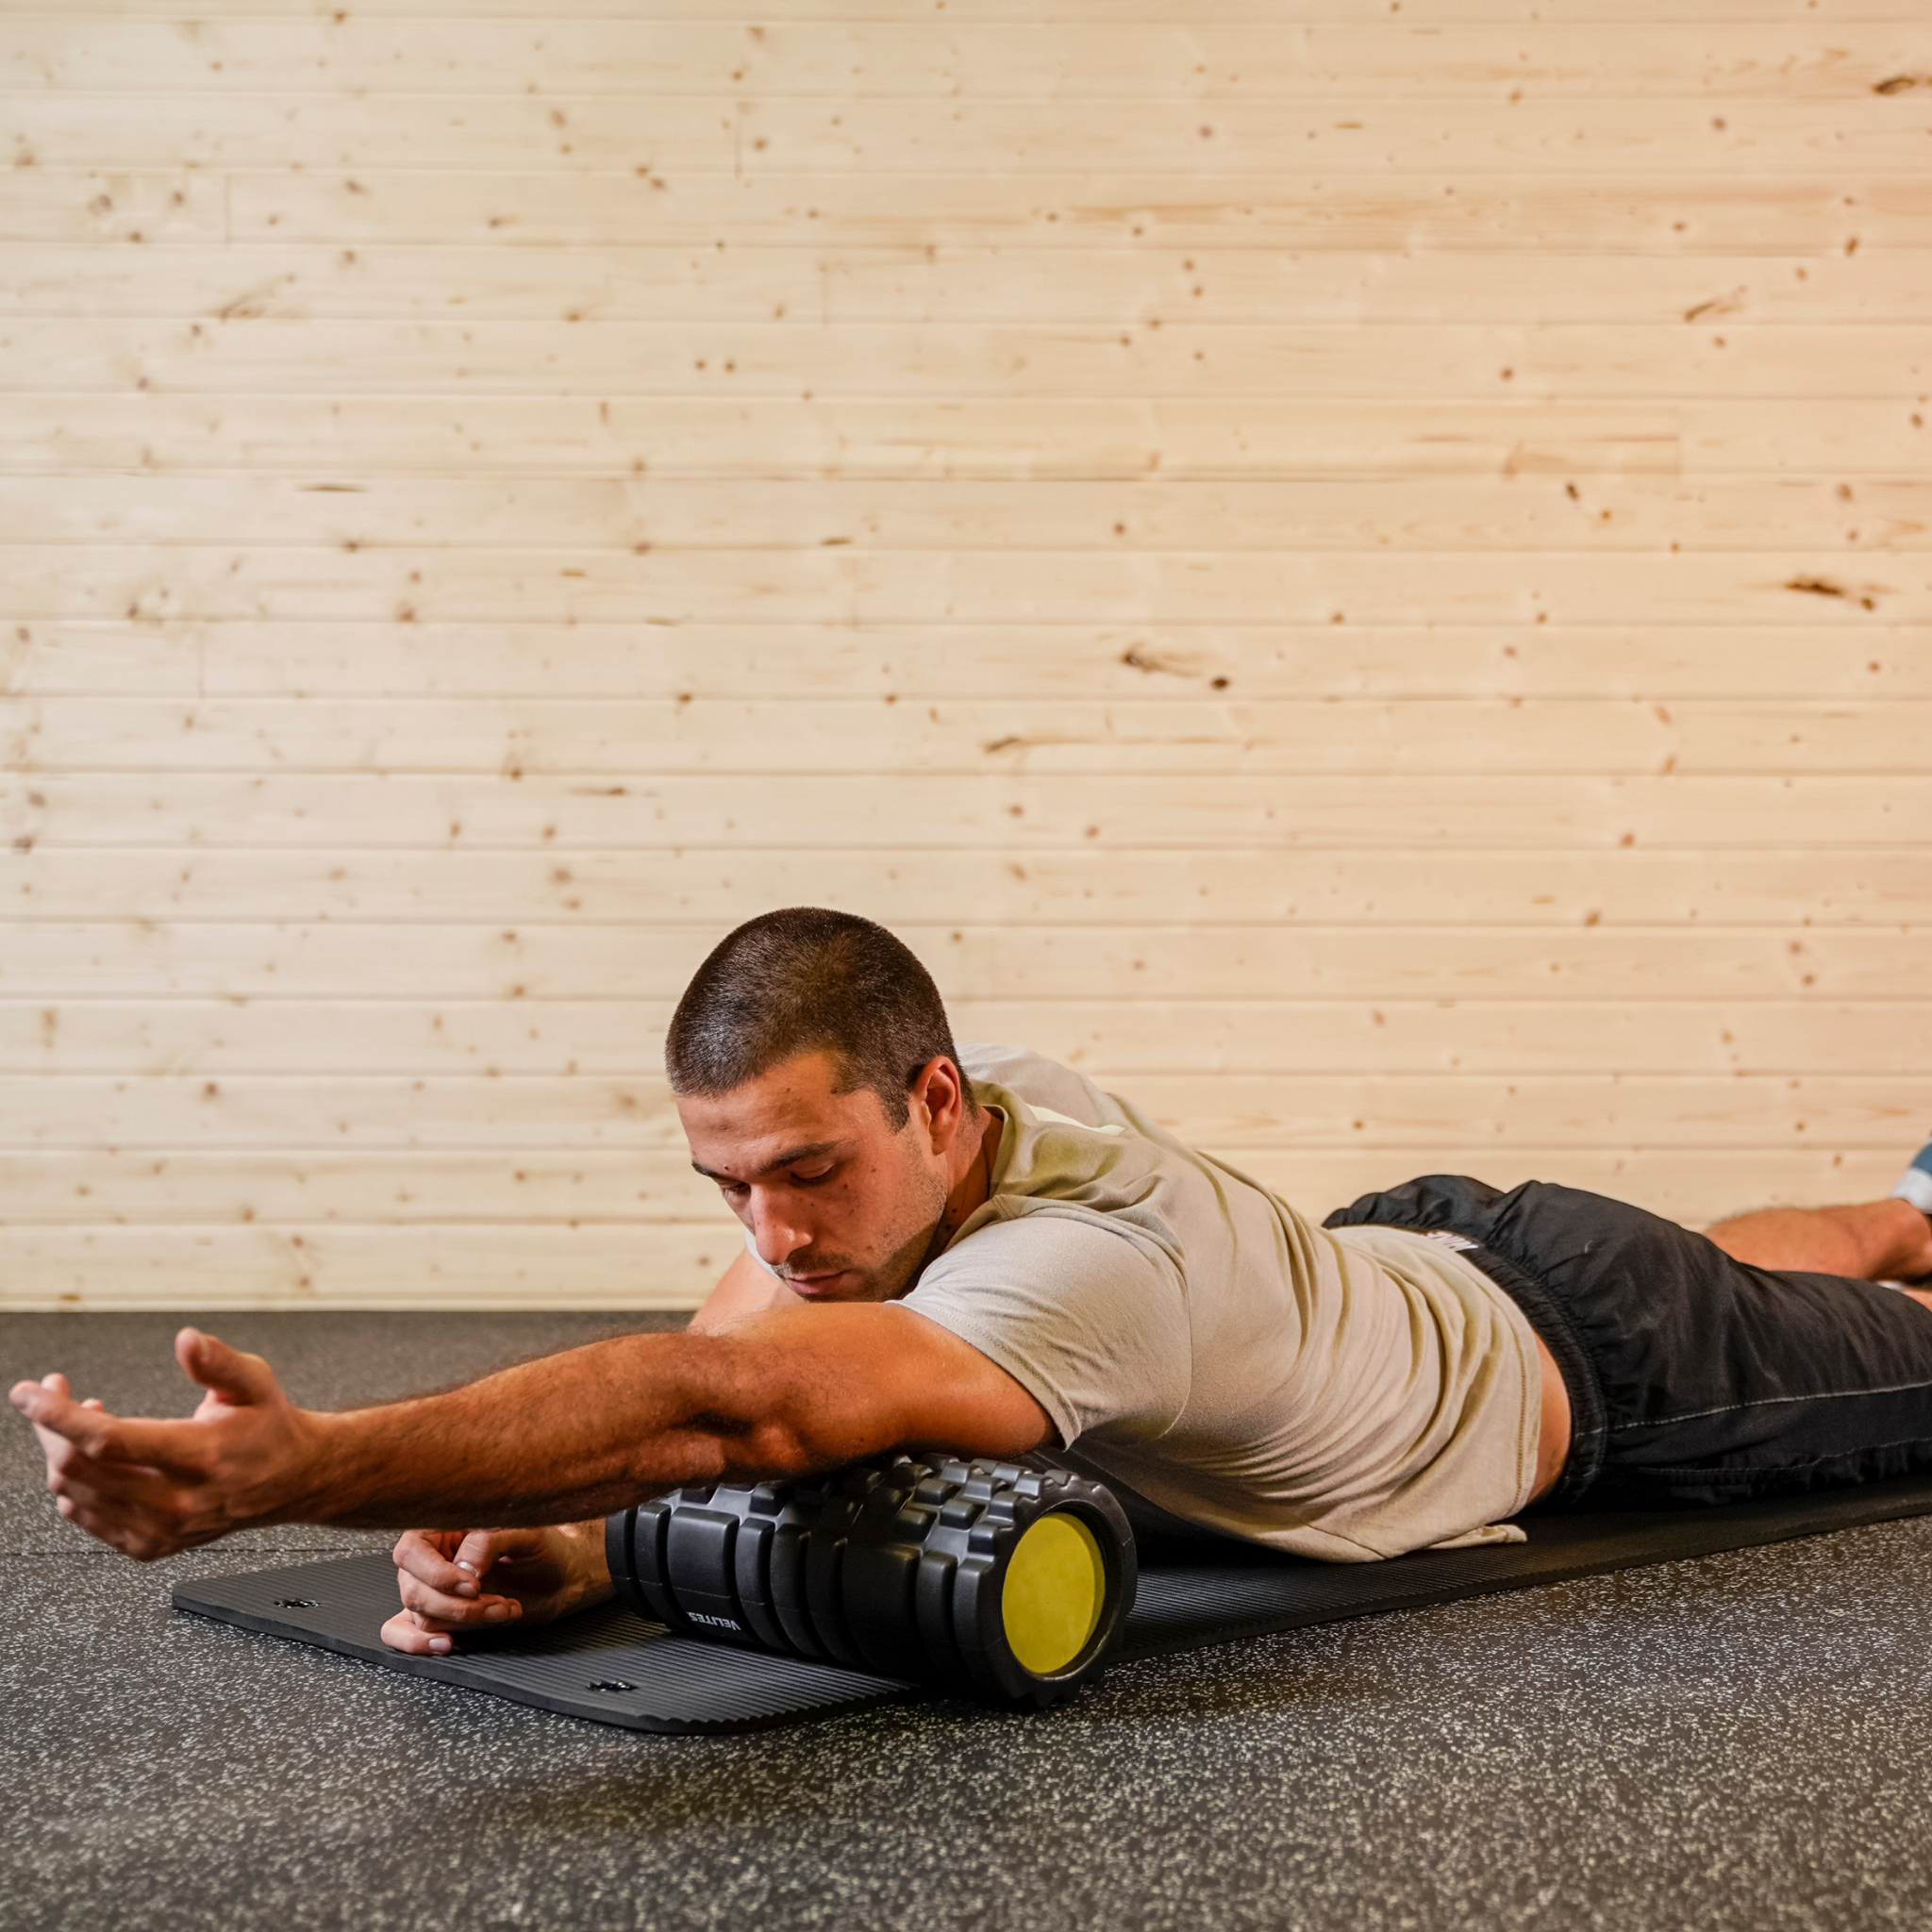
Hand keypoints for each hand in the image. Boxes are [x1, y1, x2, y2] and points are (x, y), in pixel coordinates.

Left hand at [9, 1328, 326, 1559]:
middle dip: (52, 1426)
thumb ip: (218, 1361)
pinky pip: (85, 1517)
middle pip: (79, 1468)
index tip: (30, 1392)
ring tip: (83, 1420)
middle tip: (54, 1394)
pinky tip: (94, 1459)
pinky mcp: (149, 1545)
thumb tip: (186, 1340)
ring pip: (74, 1494)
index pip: (110, 1442)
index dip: (59, 1416)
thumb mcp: (254, 1382)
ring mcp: (160, 1528)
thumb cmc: (268, 1427)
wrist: (290, 1479)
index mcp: (201, 1455)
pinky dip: (75, 1483)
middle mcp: (177, 1499)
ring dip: (62, 1451)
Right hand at [381, 1521, 611, 1654]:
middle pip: (415, 1589)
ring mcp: (432, 1588)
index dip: (438, 1574)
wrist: (562, 1578)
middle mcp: (432, 1558)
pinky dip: (416, 1643)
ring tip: (502, 1609)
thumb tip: (463, 1566)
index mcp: (445, 1527)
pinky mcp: (437, 1614)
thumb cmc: (545, 1549)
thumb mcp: (526, 1534)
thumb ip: (491, 1542)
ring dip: (465, 1620)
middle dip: (460, 1605)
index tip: (474, 1585)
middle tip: (497, 1602)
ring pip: (422, 1614)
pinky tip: (446, 1643)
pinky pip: (400, 1630)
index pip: (412, 1551)